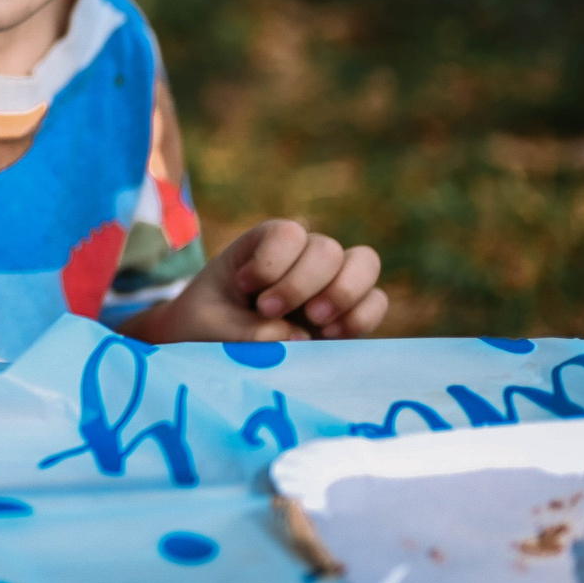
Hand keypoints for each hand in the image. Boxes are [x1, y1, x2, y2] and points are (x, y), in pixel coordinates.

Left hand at [127, 219, 388, 343]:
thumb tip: (299, 337)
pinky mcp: (349, 312)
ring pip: (364, 263)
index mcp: (263, 244)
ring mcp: (330, 281)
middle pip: (327, 248)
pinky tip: (330, 337)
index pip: (287, 233)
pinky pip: (376, 301)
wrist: (214, 349)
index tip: (245, 287)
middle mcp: (302, 256)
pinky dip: (361, 316)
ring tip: (315, 324)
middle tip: (270, 310)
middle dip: (302, 283)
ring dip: (342, 293)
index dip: (271, 262)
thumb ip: (245, 332)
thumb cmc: (207, 326)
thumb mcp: (209, 326)